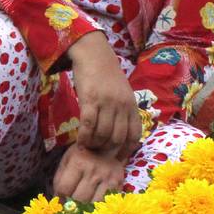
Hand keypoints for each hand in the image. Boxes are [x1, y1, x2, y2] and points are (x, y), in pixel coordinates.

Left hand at [51, 144, 126, 204]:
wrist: (109, 146)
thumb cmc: (83, 155)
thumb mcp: (68, 160)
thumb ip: (60, 179)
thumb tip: (56, 200)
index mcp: (78, 161)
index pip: (64, 189)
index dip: (60, 199)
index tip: (60, 202)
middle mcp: (93, 169)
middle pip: (78, 199)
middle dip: (71, 207)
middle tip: (69, 210)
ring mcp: (107, 177)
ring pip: (92, 204)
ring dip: (84, 210)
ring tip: (80, 211)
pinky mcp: (118, 183)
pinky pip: (105, 203)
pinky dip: (97, 209)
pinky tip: (93, 208)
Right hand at [67, 32, 141, 156]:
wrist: (93, 55)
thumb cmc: (106, 75)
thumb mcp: (122, 93)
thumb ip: (123, 111)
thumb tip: (119, 135)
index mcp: (132, 106)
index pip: (134, 136)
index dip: (126, 151)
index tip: (116, 158)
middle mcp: (122, 106)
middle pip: (117, 138)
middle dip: (106, 150)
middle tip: (97, 153)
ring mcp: (107, 103)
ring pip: (102, 134)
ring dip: (94, 144)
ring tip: (87, 146)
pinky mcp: (90, 100)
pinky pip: (88, 125)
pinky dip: (84, 136)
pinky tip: (79, 140)